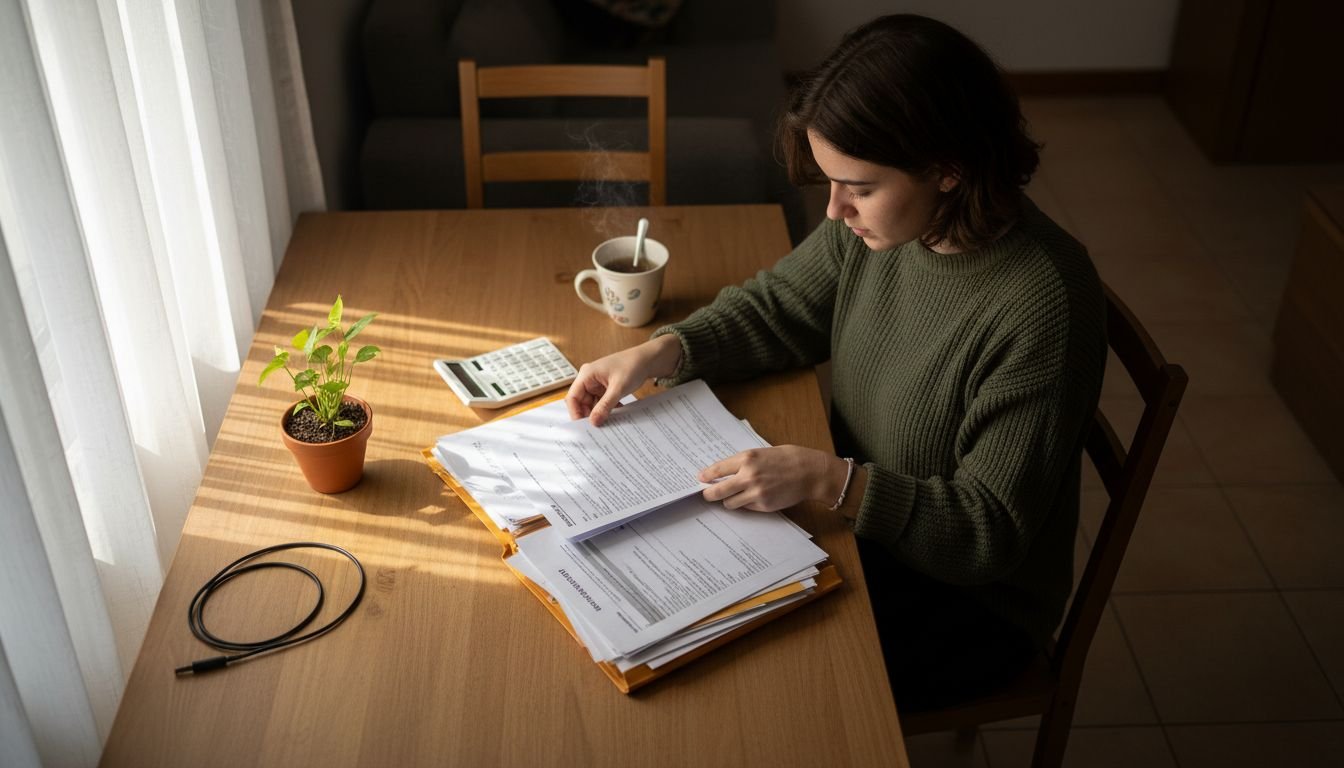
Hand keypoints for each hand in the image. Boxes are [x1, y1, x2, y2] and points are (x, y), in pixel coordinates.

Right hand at [566, 334, 682, 425]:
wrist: (647, 359)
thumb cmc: (632, 366)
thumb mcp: (618, 389)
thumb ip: (605, 406)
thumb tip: (594, 422)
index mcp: (586, 375)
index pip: (572, 397)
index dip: (575, 413)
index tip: (583, 426)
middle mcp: (589, 379)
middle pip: (581, 402)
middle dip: (589, 415)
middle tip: (597, 428)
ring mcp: (597, 383)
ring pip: (592, 404)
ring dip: (599, 413)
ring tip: (607, 423)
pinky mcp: (605, 387)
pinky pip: (601, 402)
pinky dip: (606, 409)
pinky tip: (615, 415)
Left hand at [699, 446, 843, 512]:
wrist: (809, 471)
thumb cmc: (786, 459)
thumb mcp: (761, 453)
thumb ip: (742, 463)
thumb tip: (723, 473)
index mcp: (747, 458)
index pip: (717, 470)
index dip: (706, 476)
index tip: (700, 479)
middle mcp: (748, 476)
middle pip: (717, 491)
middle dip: (709, 494)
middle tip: (706, 494)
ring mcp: (755, 492)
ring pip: (729, 503)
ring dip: (729, 500)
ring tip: (734, 495)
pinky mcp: (763, 505)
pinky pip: (746, 507)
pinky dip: (746, 503)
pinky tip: (754, 497)